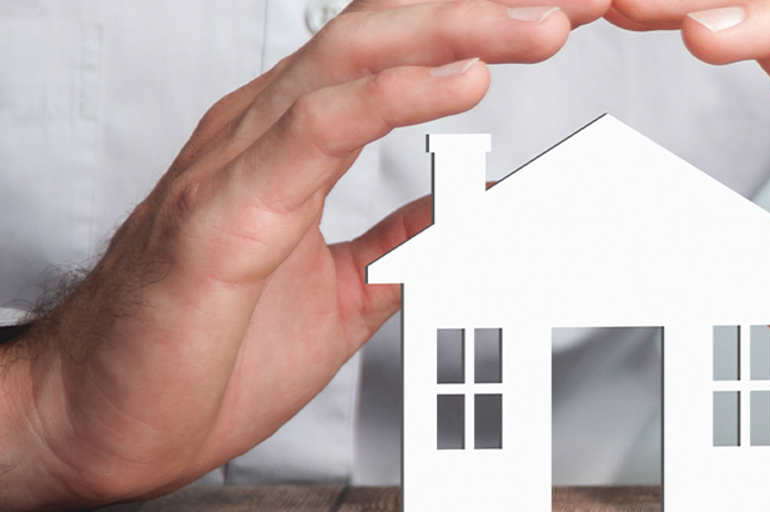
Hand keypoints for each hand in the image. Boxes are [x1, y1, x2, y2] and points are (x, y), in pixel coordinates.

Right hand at [0, 0, 608, 507]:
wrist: (110, 421)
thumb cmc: (203, 350)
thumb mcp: (344, 288)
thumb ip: (408, 236)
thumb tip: (481, 204)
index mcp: (293, 139)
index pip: (400, 50)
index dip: (483, 23)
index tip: (568, 15)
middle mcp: (266, 129)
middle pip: (388, 28)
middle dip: (487, 8)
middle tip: (580, 0)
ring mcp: (240, 160)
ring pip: (358, 56)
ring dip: (462, 32)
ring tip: (547, 24)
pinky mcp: (225, 212)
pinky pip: (320, 129)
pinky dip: (398, 97)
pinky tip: (465, 81)